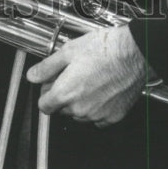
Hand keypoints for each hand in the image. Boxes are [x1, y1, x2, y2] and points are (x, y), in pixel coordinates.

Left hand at [26, 25, 146, 127]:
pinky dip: (97, 108)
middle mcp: (80, 109)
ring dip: (80, 102)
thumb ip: (48, 66)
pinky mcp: (113, 117)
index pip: (44, 106)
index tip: (52, 84)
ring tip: (90, 80)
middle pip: (61, 109)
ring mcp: (97, 115)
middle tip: (73, 75)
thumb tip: (32, 75)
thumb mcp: (70, 50)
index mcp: (65, 93)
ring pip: (79, 114)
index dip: (46, 92)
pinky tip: (102, 90)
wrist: (135, 54)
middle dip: (63, 95)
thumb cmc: (105, 49)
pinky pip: (98, 118)